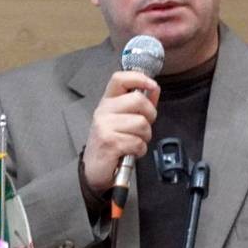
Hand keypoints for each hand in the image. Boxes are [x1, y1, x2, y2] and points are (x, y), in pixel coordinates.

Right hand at [80, 70, 159, 194]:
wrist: (94, 169)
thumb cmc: (110, 143)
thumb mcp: (123, 120)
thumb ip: (139, 105)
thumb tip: (154, 90)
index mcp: (107, 102)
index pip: (120, 79)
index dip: (139, 78)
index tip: (152, 86)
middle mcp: (104, 111)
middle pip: (138, 100)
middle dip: (150, 115)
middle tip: (143, 127)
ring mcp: (105, 126)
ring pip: (141, 123)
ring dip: (144, 137)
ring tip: (134, 142)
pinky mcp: (109, 142)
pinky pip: (138, 142)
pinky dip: (140, 150)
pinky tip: (130, 151)